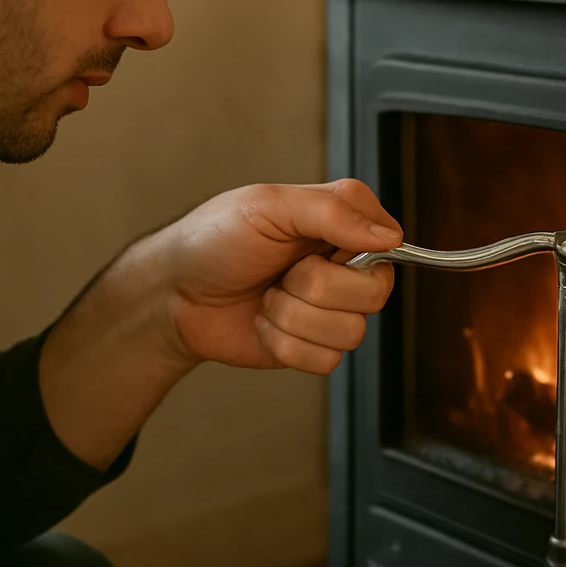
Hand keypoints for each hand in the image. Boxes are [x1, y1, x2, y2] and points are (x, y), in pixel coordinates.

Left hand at [158, 179, 400, 373]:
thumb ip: (331, 211)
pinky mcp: (314, 346)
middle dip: (314, 287)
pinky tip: (264, 324)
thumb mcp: (267, 205)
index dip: (354, 250)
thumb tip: (390, 236)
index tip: (314, 245)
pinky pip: (326, 361)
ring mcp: (331, 310)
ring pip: (351, 332)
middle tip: (281, 273)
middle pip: (375, 292)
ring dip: (292, 317)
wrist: (175, 294)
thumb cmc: (214, 240)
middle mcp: (344, 266)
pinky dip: (284, 344)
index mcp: (342, 222)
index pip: (390, 239)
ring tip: (267, 298)